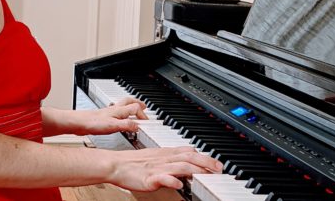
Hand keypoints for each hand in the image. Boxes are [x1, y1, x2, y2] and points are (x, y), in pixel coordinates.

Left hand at [75, 97, 148, 135]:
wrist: (78, 122)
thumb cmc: (93, 123)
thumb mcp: (113, 126)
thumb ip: (126, 125)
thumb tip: (138, 126)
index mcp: (119, 111)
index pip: (135, 108)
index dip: (143, 115)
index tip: (147, 122)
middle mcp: (114, 109)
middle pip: (129, 102)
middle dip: (138, 103)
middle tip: (145, 106)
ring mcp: (108, 112)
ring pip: (122, 105)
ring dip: (130, 106)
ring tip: (135, 109)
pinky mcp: (103, 117)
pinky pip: (116, 111)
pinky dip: (121, 112)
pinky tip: (119, 118)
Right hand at [108, 146, 222, 191]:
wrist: (116, 164)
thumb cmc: (134, 162)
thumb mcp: (156, 156)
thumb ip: (172, 156)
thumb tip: (189, 155)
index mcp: (166, 153)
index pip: (189, 152)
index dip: (204, 157)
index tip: (217, 163)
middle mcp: (164, 159)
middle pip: (188, 158)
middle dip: (205, 162)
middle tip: (218, 168)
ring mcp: (157, 168)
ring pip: (179, 165)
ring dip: (194, 169)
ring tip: (206, 174)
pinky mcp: (148, 177)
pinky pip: (161, 177)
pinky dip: (171, 179)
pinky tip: (179, 183)